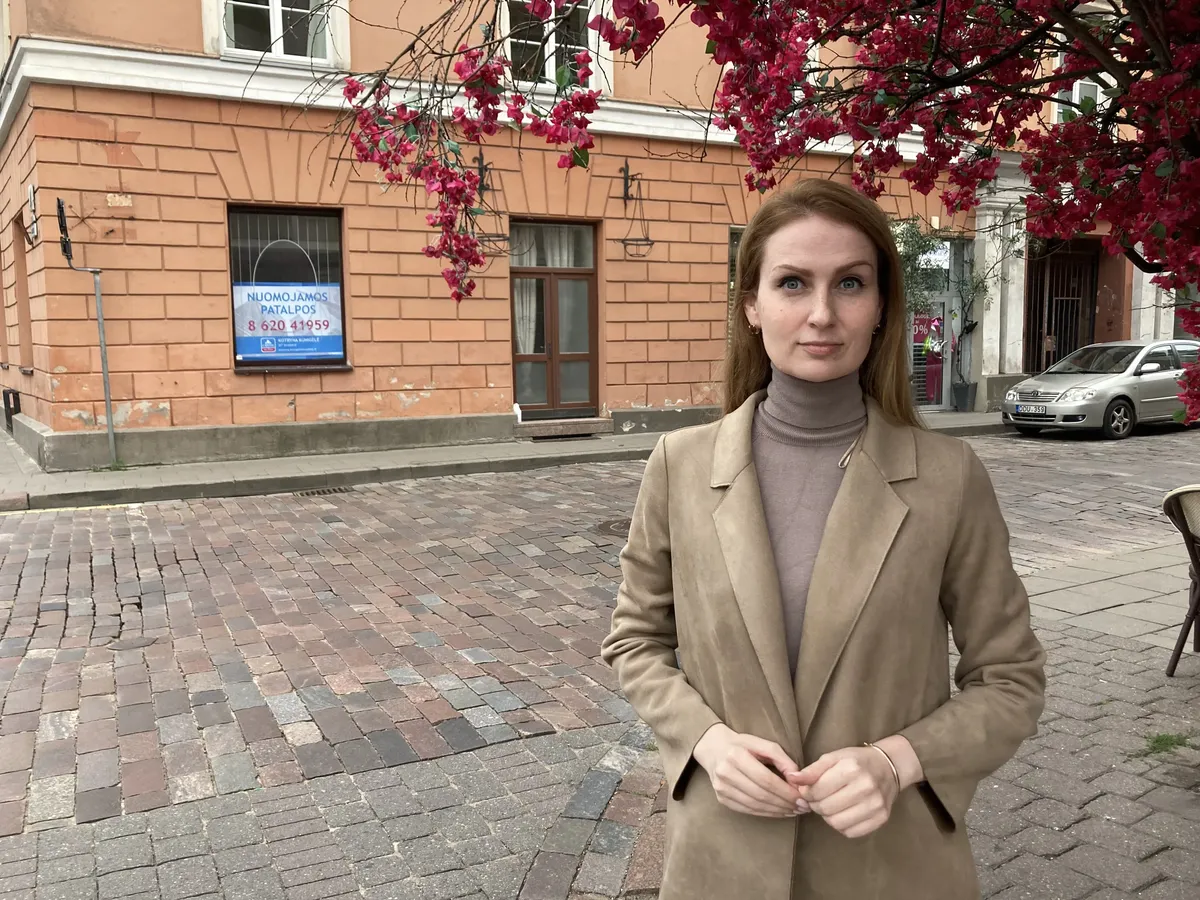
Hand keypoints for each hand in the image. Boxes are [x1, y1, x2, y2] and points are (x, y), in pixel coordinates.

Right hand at [693, 724, 803, 817]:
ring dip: (777, 811)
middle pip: (761, 794)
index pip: (766, 779)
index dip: (786, 792)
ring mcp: (721, 788)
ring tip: (794, 811)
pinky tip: (779, 812)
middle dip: (785, 804)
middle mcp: (726, 773)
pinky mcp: (721, 798)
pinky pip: (747, 810)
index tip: (803, 798)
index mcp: (736, 755)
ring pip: (755, 805)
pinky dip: (766, 813)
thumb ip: (782, 759)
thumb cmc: (743, 745)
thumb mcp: (763, 744)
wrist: (714, 749)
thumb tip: (797, 780)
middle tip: (802, 807)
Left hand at [787, 746, 901, 838]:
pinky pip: (851, 832)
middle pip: (826, 808)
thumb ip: (812, 770)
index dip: (806, 793)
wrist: (887, 768)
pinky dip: (842, 825)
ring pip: (837, 823)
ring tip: (831, 805)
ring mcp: (876, 805)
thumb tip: (792, 779)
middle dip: (816, 805)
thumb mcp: (832, 758)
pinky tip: (843, 813)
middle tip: (818, 799)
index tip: (808, 790)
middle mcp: (866, 787)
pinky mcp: (881, 818)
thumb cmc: (856, 761)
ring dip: (828, 817)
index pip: (817, 791)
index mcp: (851, 768)